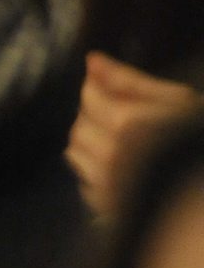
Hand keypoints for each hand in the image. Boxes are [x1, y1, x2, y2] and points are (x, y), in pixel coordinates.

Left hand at [70, 51, 203, 219]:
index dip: (99, 88)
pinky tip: (122, 166)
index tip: (108, 86)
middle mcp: (111, 156)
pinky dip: (95, 168)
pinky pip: (86, 180)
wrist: (203, 191)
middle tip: (122, 114)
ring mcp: (109, 184)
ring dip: (90, 141)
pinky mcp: (110, 208)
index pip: (91, 97)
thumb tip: (92, 59)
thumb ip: (130, 80)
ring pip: (76, 152)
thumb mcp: (176, 100)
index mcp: (127, 125)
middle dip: (93, 115)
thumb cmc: (198, 138)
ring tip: (121, 140)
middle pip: (81, 124)